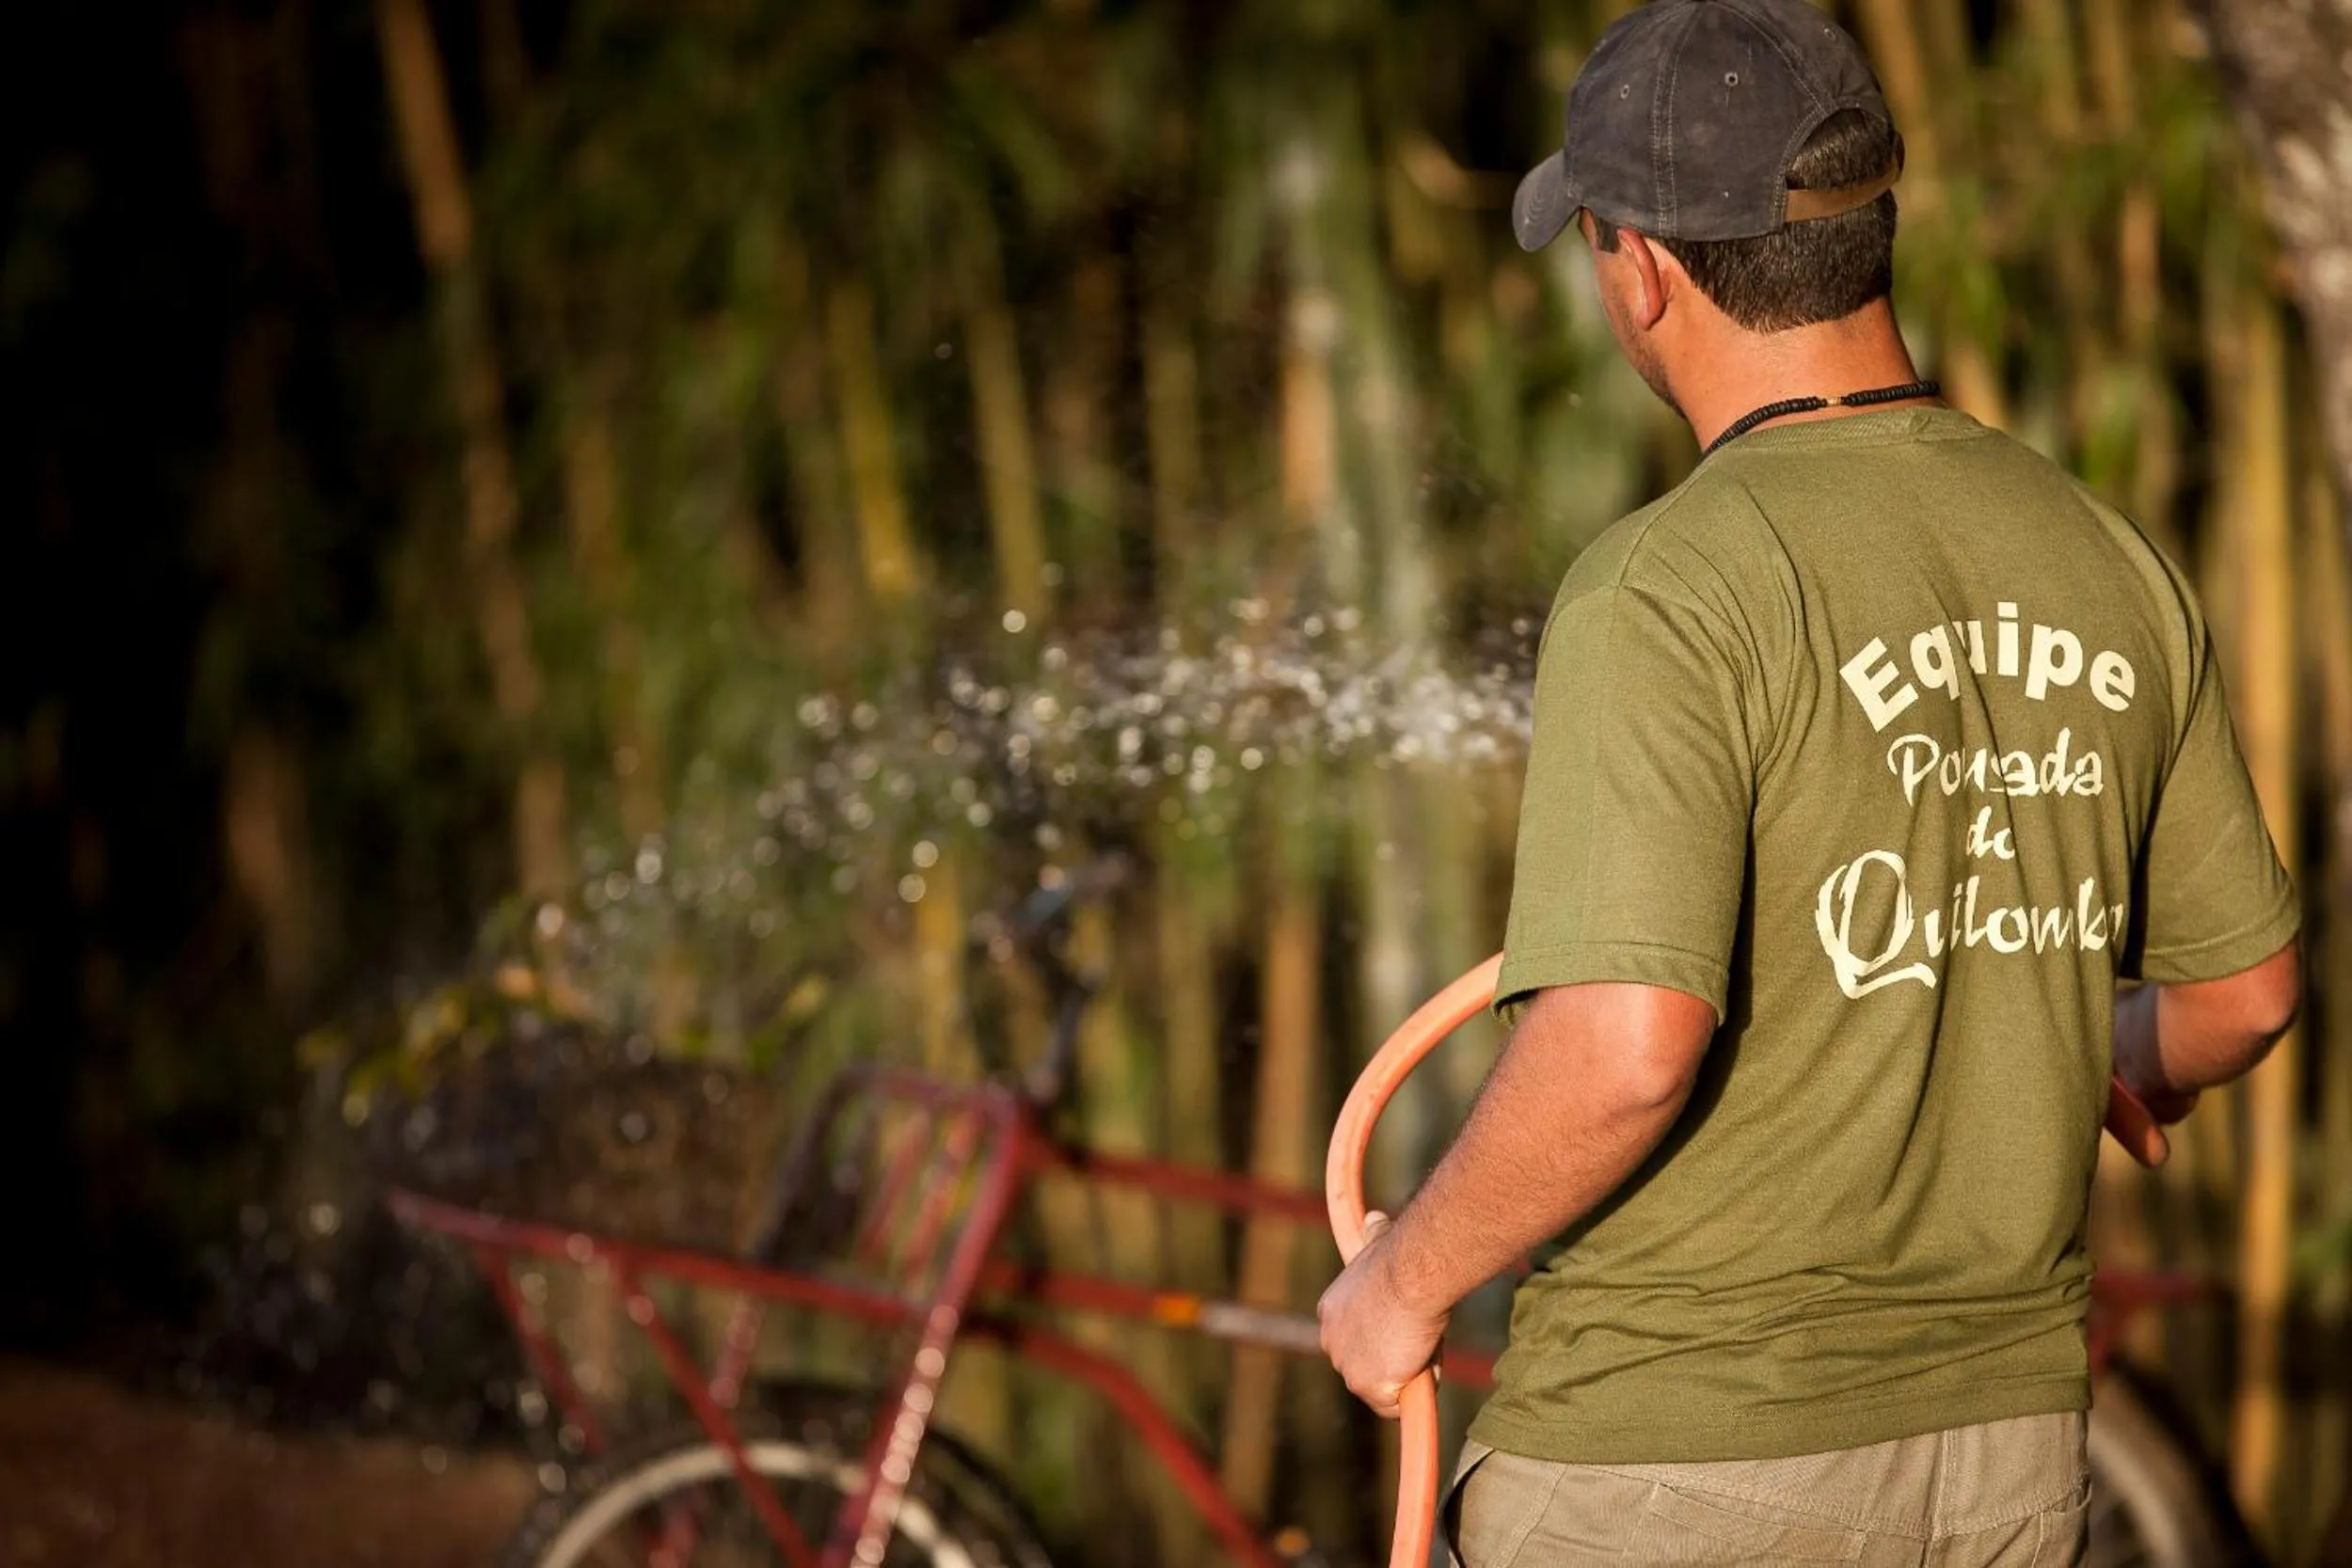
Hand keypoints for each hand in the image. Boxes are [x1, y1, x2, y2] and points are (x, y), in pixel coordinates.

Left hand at [1317, 1211, 1449, 1418]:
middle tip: (1418, 1334)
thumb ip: (1373, 1237)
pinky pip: (1396, 1405)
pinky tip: (1423, 1358)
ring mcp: (1346, 1367)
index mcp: (1331, 1312)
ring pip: (1384, 1388)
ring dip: (1408, 1372)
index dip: (1383, 1340)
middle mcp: (1330, 1342)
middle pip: (1367, 1368)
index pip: (1357, 1341)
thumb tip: (1376, 1219)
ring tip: (1422, 1339)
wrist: (1409, 1273)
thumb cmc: (1399, 1257)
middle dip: (1394, 1360)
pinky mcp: (1367, 1387)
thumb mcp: (1378, 1246)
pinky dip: (1415, 1389)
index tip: (1403, 1328)